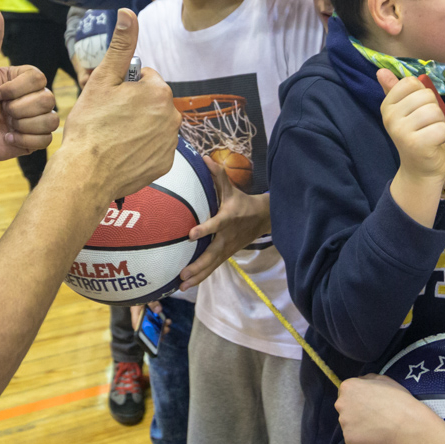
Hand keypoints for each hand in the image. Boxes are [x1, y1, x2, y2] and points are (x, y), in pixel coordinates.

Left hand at [0, 6, 60, 162]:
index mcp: (23, 80)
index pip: (39, 78)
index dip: (16, 89)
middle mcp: (32, 98)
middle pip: (48, 99)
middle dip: (18, 108)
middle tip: (0, 111)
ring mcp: (34, 120)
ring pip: (50, 120)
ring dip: (23, 125)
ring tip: (5, 125)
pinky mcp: (32, 141)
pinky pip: (45, 139)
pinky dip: (23, 140)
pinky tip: (7, 138)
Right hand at [59, 10, 180, 198]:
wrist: (86, 173)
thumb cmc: (90, 125)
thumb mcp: (103, 79)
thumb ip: (121, 45)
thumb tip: (128, 12)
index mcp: (159, 91)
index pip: (145, 78)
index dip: (124, 87)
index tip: (109, 100)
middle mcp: (172, 116)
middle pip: (151, 101)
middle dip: (134, 105)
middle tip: (109, 118)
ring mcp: (170, 142)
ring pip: (153, 124)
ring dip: (138, 126)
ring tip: (113, 136)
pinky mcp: (165, 163)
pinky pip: (155, 147)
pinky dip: (141, 148)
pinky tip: (122, 152)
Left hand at [177, 158, 270, 289]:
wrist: (263, 219)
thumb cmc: (242, 202)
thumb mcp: (231, 188)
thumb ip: (218, 174)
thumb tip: (204, 158)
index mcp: (228, 219)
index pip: (216, 225)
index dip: (204, 229)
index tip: (190, 234)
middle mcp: (227, 237)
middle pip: (212, 254)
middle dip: (198, 265)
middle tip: (183, 274)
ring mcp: (226, 249)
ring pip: (211, 265)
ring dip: (197, 276)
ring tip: (181, 286)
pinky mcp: (225, 255)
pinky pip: (212, 268)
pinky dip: (200, 277)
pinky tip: (185, 285)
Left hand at [337, 374, 440, 443]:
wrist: (406, 424)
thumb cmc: (398, 400)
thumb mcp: (383, 379)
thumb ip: (367, 380)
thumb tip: (361, 382)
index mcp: (348, 387)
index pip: (346, 394)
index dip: (359, 400)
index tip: (370, 405)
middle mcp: (341, 403)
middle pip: (345, 409)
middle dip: (356, 413)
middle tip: (374, 417)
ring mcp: (344, 422)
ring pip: (349, 426)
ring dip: (359, 428)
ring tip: (377, 428)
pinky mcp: (349, 439)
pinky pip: (353, 441)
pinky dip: (362, 442)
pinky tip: (376, 438)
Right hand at [377, 71, 444, 183]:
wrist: (419, 169)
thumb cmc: (416, 136)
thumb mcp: (405, 112)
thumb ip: (394, 91)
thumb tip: (381, 71)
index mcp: (387, 106)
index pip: (412, 82)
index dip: (423, 95)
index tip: (419, 110)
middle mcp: (390, 118)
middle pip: (426, 96)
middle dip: (434, 110)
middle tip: (427, 125)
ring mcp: (401, 132)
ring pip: (435, 111)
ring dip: (440, 123)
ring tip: (431, 133)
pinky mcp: (416, 144)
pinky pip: (442, 128)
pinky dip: (444, 136)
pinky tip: (435, 143)